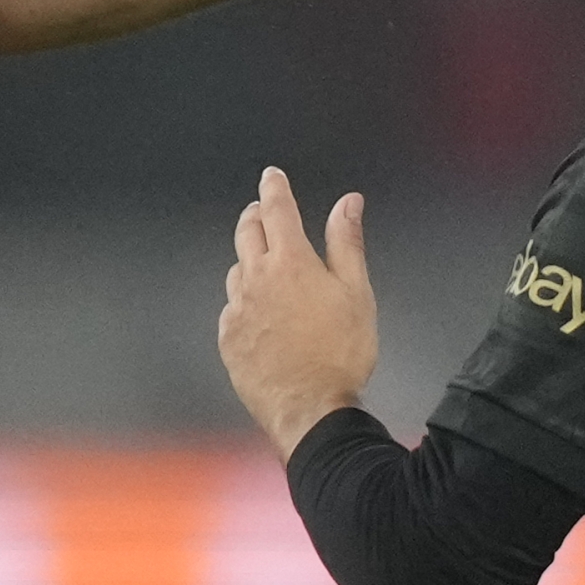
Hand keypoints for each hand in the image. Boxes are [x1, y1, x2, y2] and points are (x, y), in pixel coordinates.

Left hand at [218, 166, 378, 457]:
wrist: (310, 409)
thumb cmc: (342, 352)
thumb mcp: (356, 292)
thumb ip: (346, 243)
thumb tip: (348, 202)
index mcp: (290, 261)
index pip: (277, 210)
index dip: (274, 188)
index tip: (271, 176)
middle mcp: (256, 279)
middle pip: (247, 233)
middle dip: (255, 215)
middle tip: (262, 211)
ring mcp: (237, 309)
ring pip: (236, 269)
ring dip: (248, 258)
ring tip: (262, 262)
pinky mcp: (228, 338)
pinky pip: (231, 307)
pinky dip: (243, 298)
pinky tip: (255, 309)